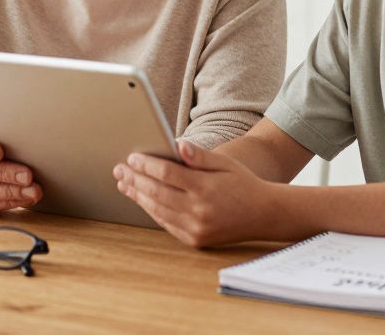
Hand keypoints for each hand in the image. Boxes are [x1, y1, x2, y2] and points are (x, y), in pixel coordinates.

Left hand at [114, 140, 283, 247]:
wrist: (264, 215)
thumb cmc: (243, 183)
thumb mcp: (225, 163)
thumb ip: (199, 155)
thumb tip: (177, 144)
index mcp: (206, 187)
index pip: (167, 173)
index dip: (146, 165)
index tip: (132, 157)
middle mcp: (199, 210)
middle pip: (157, 192)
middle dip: (135, 180)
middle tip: (119, 170)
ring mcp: (196, 228)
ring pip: (158, 210)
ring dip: (138, 196)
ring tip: (124, 184)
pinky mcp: (196, 240)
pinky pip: (166, 224)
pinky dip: (152, 211)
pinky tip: (142, 200)